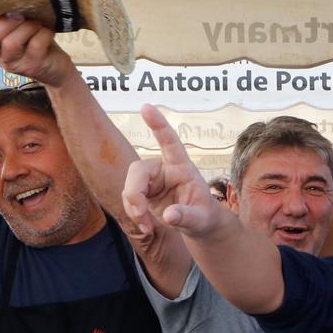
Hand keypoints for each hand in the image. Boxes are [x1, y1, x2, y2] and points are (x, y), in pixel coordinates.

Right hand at [0, 6, 79, 87]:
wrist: (54, 67)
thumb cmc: (33, 38)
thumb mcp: (16, 22)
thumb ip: (8, 9)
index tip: (2, 2)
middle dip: (4, 22)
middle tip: (21, 14)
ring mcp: (14, 62)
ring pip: (11, 43)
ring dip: (27, 26)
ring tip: (38, 21)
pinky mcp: (33, 66)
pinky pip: (35, 46)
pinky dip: (44, 33)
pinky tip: (48, 30)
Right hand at [122, 105, 227, 240]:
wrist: (199, 226)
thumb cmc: (204, 216)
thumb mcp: (201, 219)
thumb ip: (187, 217)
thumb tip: (169, 215)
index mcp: (182, 167)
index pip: (170, 142)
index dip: (158, 124)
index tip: (146, 107)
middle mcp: (164, 169)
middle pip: (138, 169)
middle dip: (134, 193)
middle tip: (141, 215)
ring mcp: (151, 180)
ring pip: (129, 185)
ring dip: (133, 207)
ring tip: (147, 225)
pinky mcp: (143, 192)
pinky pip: (128, 198)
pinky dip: (133, 213)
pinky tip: (146, 225)